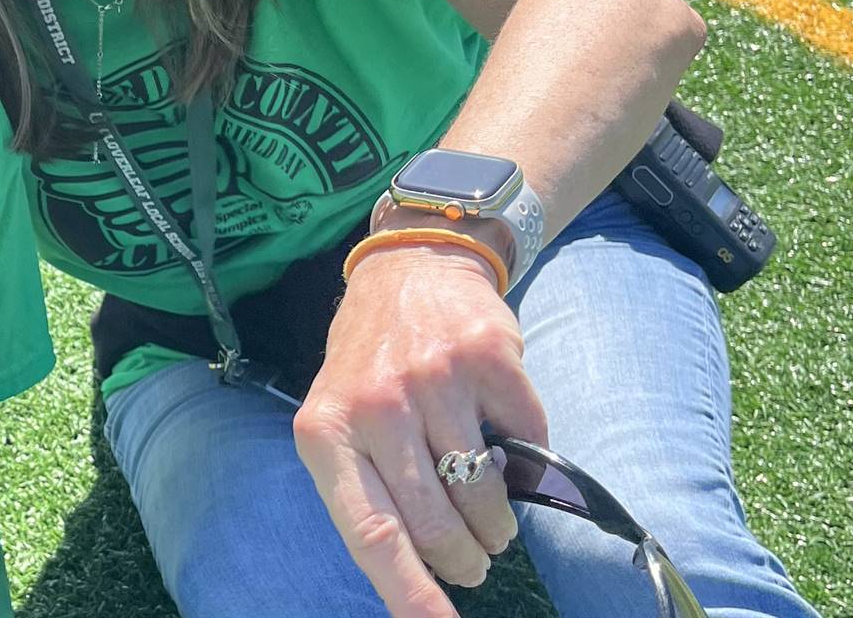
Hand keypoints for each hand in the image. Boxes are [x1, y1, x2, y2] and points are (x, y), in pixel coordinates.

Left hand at [292, 242, 547, 616]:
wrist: (409, 267)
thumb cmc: (369, 362)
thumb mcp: (339, 420)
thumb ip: (366, 487)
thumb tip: (413, 574)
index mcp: (326, 430)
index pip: (370, 532)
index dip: (409, 592)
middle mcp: (376, 404)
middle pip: (437, 524)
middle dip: (465, 559)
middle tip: (474, 561)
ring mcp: (434, 378)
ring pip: (485, 495)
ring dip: (496, 522)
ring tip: (488, 513)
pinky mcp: (489, 358)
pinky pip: (526, 443)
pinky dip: (525, 458)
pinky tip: (501, 439)